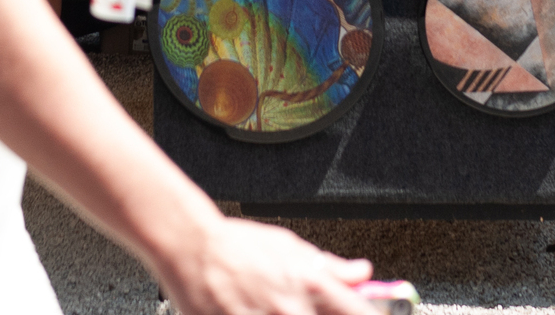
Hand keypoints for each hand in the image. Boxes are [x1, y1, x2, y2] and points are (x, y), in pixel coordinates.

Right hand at [158, 216, 374, 314]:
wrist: (192, 250)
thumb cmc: (237, 246)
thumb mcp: (290, 247)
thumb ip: (331, 267)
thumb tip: (361, 273)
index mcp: (313, 286)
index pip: (362, 313)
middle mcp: (295, 311)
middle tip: (309, 308)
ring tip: (278, 309)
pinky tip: (258, 313)